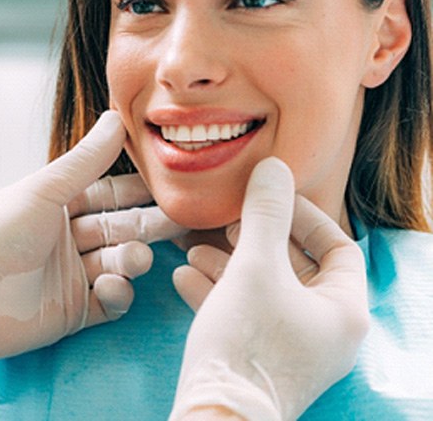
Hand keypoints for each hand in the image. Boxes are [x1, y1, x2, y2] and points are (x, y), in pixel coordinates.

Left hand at [0, 111, 184, 358]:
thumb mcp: (45, 189)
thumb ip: (87, 159)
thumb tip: (117, 118)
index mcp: (59, 206)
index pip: (110, 195)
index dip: (139, 191)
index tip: (169, 186)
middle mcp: (68, 239)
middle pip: (121, 229)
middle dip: (149, 225)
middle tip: (181, 221)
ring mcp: (73, 276)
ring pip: (119, 264)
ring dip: (132, 260)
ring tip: (136, 259)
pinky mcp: (73, 312)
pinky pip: (109, 302)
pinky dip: (116, 294)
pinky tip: (110, 286)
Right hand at [170, 158, 368, 420]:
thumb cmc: (246, 342)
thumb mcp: (255, 266)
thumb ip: (266, 213)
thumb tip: (273, 168)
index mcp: (343, 309)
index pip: (338, 247)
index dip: (306, 216)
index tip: (271, 200)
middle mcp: (324, 330)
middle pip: (295, 266)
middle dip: (256, 239)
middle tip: (229, 222)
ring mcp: (292, 347)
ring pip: (264, 289)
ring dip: (230, 263)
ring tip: (195, 247)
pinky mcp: (261, 359)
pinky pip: (246, 313)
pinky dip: (219, 292)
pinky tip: (184, 276)